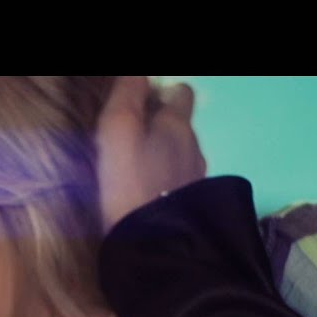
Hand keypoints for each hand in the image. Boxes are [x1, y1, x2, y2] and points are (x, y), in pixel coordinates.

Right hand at [95, 76, 207, 231]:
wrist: (154, 243)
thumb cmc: (130, 181)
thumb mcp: (118, 130)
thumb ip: (128, 95)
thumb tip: (138, 73)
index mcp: (179, 125)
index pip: (183, 93)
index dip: (165, 94)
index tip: (143, 104)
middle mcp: (196, 148)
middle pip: (182, 126)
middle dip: (161, 127)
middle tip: (133, 141)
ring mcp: (198, 180)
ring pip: (183, 156)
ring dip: (164, 157)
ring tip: (139, 171)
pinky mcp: (194, 208)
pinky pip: (181, 184)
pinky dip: (168, 183)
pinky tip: (150, 196)